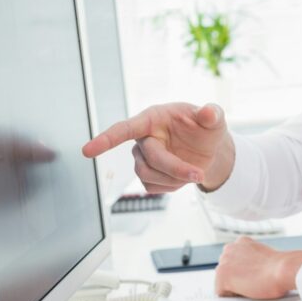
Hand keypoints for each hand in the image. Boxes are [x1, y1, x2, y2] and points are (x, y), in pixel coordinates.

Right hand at [81, 102, 234, 192]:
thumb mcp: (214, 118)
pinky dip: (172, 187)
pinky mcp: (149, 176)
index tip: (87, 151)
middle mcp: (143, 138)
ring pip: (147, 176)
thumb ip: (212, 114)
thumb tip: (209, 112)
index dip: (106, 139)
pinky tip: (183, 177)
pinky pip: (153, 188)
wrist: (209, 149)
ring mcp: (143, 158)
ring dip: (173, 179)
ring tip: (195, 173)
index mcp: (153, 118)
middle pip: (147, 160)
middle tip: (198, 174)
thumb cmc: (206, 128)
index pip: (125, 128)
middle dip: (174, 168)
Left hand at [214, 236, 301, 299]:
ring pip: (223, 282)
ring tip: (252, 285)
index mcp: (241, 242)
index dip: (243, 272)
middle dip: (236, 278)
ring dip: (235, 286)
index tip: (253, 275)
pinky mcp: (222, 276)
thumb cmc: (280, 266)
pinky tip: (247, 290)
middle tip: (254, 281)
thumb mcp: (264, 256)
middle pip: (226, 271)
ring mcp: (225, 262)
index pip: (233, 261)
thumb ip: (253, 259)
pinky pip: (221, 293)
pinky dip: (233, 296)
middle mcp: (230, 249)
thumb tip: (254, 270)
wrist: (283, 269)